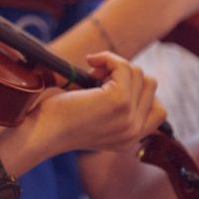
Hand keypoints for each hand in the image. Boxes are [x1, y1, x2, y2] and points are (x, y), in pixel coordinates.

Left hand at [28, 52, 167, 155]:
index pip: (158, 110)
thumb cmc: (57, 119)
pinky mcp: (119, 101)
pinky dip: (108, 58)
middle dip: (125, 75)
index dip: (138, 90)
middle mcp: (134, 133)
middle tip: (96, 78)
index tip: (108, 86)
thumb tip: (133, 72)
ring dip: (115, 66)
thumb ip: (119, 107)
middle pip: (150, 86)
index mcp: (130, 140)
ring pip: (139, 74)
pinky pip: (125, 67)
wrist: (40, 130)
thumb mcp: (96, 118)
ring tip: (91, 74)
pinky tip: (90, 63)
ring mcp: (128, 118)